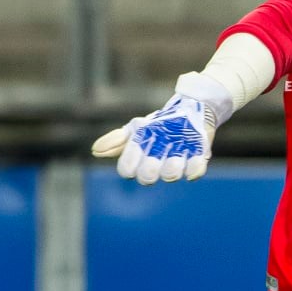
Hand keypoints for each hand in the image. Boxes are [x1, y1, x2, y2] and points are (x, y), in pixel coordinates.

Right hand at [91, 80, 220, 184]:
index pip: (127, 170)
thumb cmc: (157, 126)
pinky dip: (195, 166)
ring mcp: (176, 165)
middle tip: (153, 157)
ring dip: (171, 166)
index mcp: (139, 160)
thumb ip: (116, 140)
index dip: (128, 164)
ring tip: (177, 154)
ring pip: (171, 175)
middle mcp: (156, 166)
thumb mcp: (136, 128)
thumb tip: (95, 151)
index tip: (134, 150)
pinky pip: (195, 171)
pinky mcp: (196, 161)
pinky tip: (197, 156)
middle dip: (149, 169)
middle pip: (147, 177)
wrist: (187, 113)